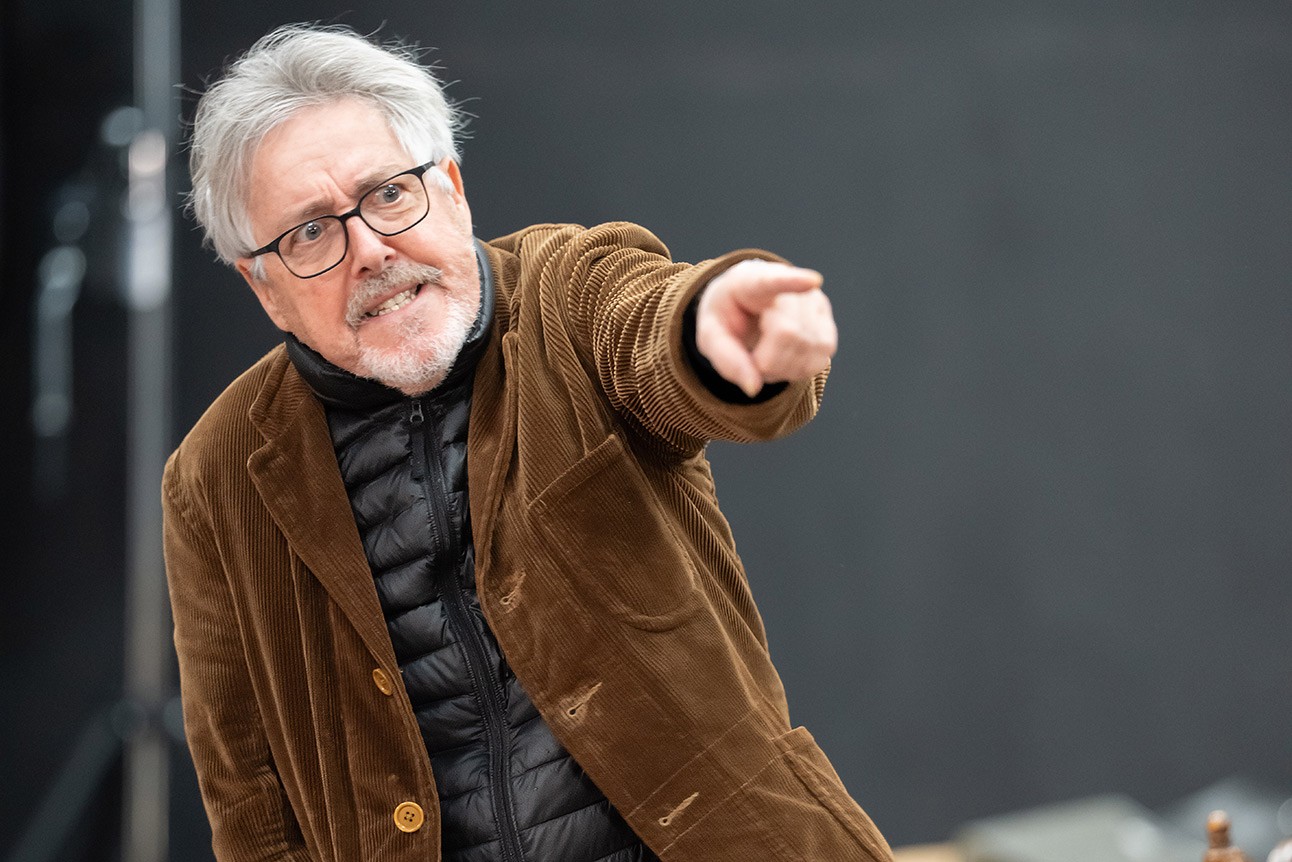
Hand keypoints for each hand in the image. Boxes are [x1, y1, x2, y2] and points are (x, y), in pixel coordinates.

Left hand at [695, 259, 837, 396]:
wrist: (745, 307)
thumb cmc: (727, 318)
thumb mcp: (711, 336)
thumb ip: (727, 360)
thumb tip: (753, 389)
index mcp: (753, 282)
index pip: (774, 280)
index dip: (794, 281)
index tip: (812, 282)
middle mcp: (790, 287)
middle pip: (789, 333)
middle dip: (767, 361)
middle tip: (752, 359)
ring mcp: (814, 304)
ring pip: (809, 348)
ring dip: (783, 368)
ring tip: (766, 358)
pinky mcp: (828, 324)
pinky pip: (820, 358)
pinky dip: (799, 371)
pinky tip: (784, 362)